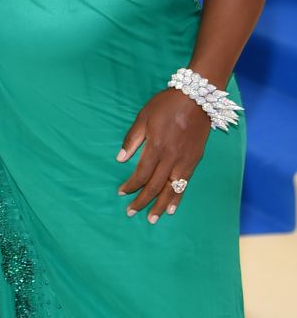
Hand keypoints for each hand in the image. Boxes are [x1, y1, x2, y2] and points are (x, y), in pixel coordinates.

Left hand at [116, 88, 209, 221]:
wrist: (197, 98)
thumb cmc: (166, 104)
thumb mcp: (143, 116)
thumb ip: (132, 139)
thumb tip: (120, 159)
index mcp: (156, 147)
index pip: (141, 174)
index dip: (131, 185)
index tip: (122, 193)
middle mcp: (171, 158)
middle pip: (155, 186)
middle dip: (142, 201)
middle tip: (131, 213)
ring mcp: (185, 161)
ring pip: (171, 190)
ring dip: (160, 206)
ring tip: (152, 219)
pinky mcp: (195, 161)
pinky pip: (185, 184)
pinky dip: (178, 198)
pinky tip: (172, 208)